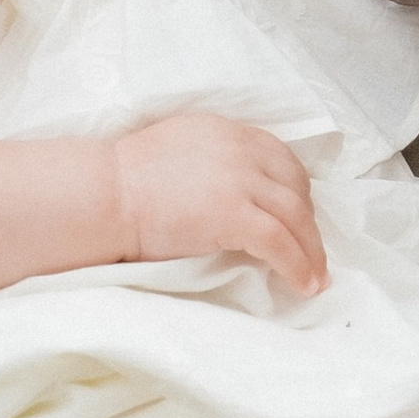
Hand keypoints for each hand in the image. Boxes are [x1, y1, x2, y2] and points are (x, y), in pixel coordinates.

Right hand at [112, 113, 326, 296]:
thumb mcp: (178, 153)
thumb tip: (232, 196)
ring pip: (296, 216)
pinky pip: (281, 243)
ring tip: (315, 278)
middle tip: (311, 252)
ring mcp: (240, 181)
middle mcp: (240, 149)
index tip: (298, 218)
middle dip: (308, 222)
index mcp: (225, 132)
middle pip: (296, 186)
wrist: (103, 196)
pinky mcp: (234, 214)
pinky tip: (304, 286)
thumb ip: (211, 162)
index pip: (280, 158)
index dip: (296, 192)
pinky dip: (299, 266)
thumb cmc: (124, 184)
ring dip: (311, 251)